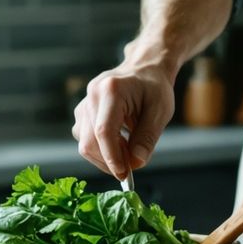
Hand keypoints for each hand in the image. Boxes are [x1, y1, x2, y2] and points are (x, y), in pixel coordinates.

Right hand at [72, 60, 175, 179]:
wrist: (144, 69)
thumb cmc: (154, 88)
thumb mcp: (160, 112)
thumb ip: (147, 138)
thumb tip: (136, 164)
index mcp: (111, 90)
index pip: (104, 131)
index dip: (112, 157)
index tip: (125, 174)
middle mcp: (92, 95)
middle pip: (89, 141)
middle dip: (109, 161)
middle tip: (131, 167)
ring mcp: (84, 103)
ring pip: (84, 143)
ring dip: (105, 156)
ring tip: (129, 150)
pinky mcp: (82, 112)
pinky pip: (85, 138)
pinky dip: (101, 148)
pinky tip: (119, 144)